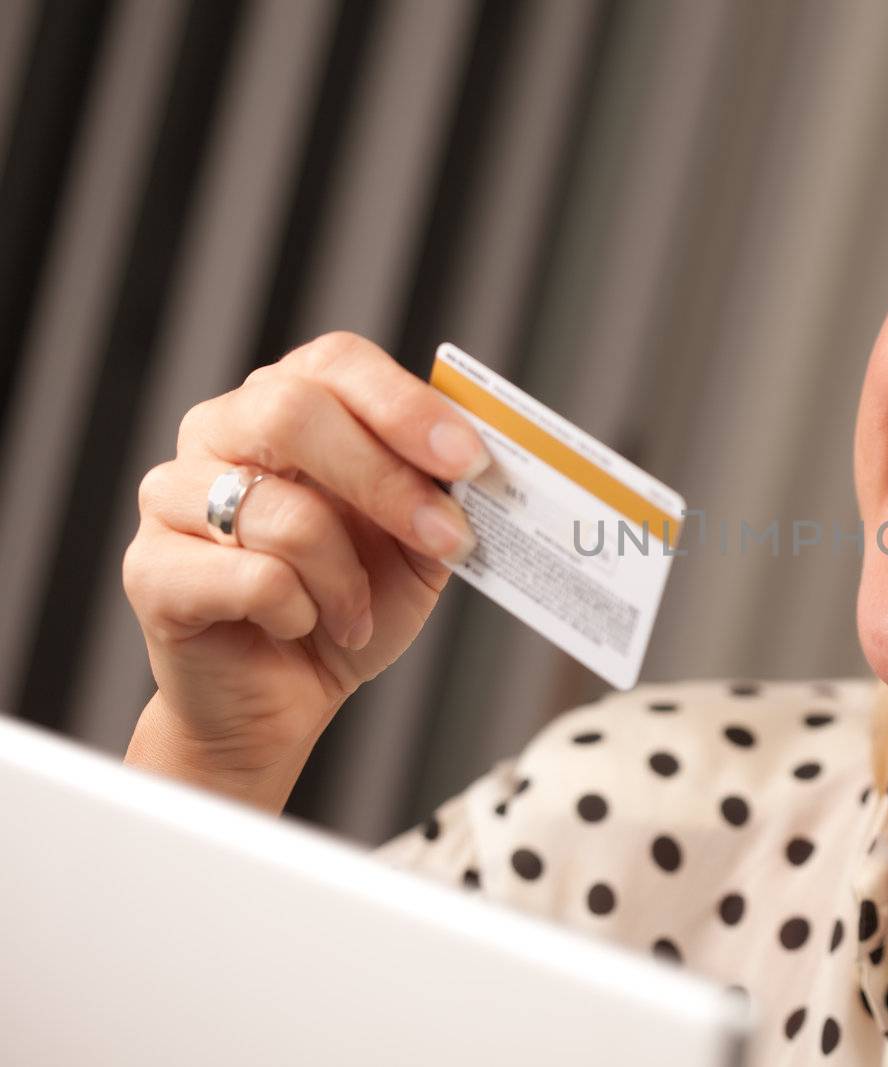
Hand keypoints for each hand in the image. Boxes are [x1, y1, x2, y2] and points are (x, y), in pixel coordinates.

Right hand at [123, 332, 489, 810]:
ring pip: (280, 511)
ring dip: (345, 577)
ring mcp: (173, 496)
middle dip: (386, 481)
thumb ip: (443, 496)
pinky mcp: (151, 569)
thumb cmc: (345, 606)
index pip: (338, 363)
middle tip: (446, 537)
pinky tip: (299, 626)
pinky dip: (298, 613)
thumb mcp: (418, 547)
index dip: (407, 406)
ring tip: (354, 613)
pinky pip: (250, 577)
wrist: (282, 696)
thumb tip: (484, 467)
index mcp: (287, 404)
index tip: (469, 459)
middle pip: (293, 412)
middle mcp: (220, 432)